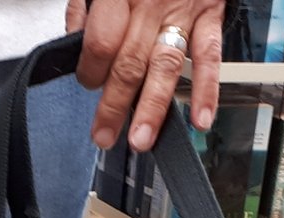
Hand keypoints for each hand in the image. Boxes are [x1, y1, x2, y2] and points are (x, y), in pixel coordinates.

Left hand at [69, 0, 224, 152]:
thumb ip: (83, 4)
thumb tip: (74, 40)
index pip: (101, 43)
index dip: (90, 70)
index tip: (87, 82)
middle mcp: (150, 2)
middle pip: (129, 63)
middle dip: (114, 105)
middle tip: (103, 136)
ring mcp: (182, 11)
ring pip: (165, 66)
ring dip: (153, 108)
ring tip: (141, 139)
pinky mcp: (209, 16)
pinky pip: (209, 57)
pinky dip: (207, 90)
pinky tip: (201, 119)